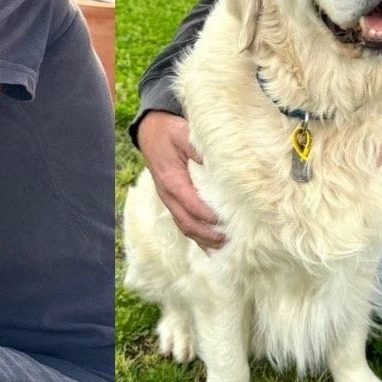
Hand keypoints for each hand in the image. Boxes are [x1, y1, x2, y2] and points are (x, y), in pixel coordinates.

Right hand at [140, 111, 219, 249]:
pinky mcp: (174, 203)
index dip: (207, 215)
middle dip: (208, 234)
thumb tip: (212, 160)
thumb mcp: (182, 133)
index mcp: (172, 180)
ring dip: (204, 240)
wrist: (151, 133)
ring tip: (225, 248)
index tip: (225, 222)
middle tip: (230, 240)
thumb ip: (196, 147)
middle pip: (188, 222)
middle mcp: (169, 195)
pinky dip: (198, 237)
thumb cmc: (169, 133)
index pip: (191, 203)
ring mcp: (170, 201)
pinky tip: (212, 247)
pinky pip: (184, 223)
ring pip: (186, 227)